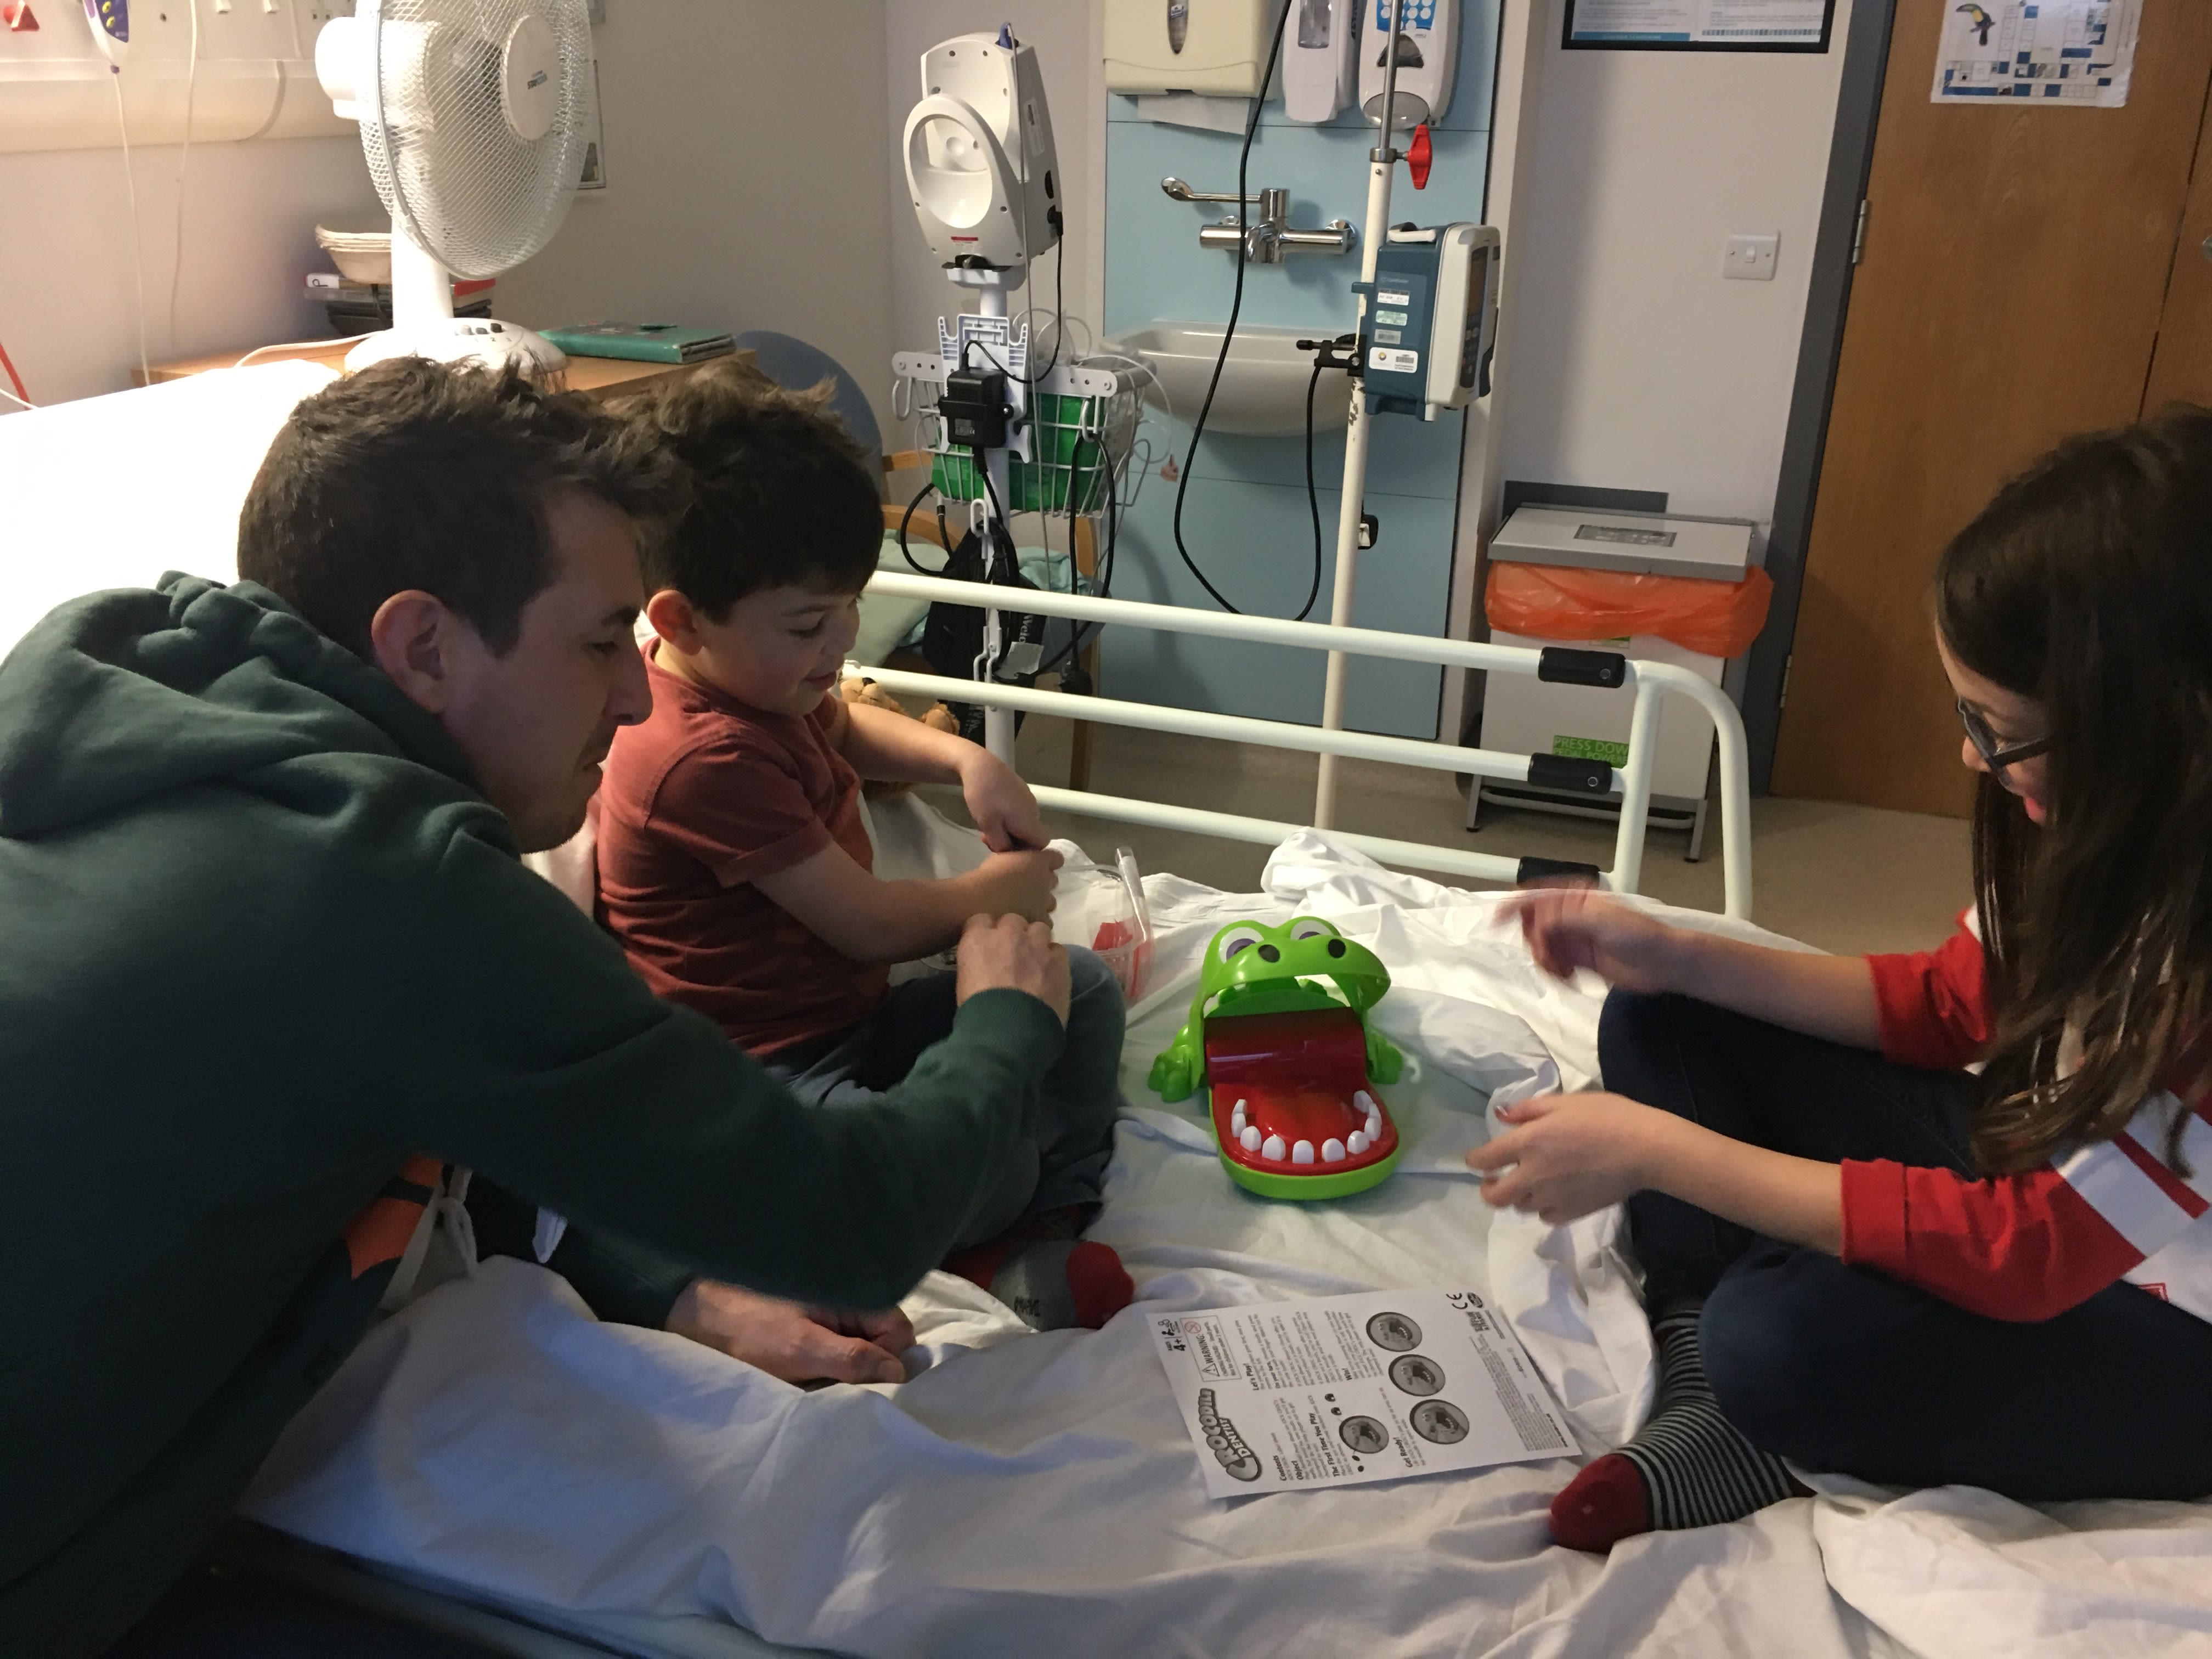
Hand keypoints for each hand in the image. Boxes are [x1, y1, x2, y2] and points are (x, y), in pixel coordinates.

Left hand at [665, 1279, 914, 1384]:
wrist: (693, 1320)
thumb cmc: (747, 1333)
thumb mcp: (801, 1350)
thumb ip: (853, 1358)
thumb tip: (899, 1371)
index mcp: (851, 1297)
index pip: (899, 1331)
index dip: (888, 1361)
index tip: (865, 1386)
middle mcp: (846, 1303)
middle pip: (882, 1341)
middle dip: (868, 1370)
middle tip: (839, 1390)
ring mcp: (828, 1317)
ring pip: (860, 1351)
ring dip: (846, 1373)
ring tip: (818, 1386)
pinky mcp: (810, 1331)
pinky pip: (836, 1354)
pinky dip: (828, 1371)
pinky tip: (808, 1381)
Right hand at [955, 912, 1071, 1024]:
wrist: (1009, 1031)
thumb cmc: (978, 1013)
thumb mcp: (965, 983)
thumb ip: (977, 965)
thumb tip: (987, 968)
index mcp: (977, 939)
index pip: (980, 920)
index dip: (987, 932)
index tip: (989, 946)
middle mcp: (1007, 933)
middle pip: (1012, 921)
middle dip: (1014, 934)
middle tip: (1014, 955)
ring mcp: (1035, 943)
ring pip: (1039, 928)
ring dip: (1036, 942)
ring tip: (1036, 962)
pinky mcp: (1058, 959)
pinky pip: (1058, 949)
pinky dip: (1054, 959)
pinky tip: (1051, 974)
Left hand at [960, 751, 1047, 852]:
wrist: (979, 766)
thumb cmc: (983, 797)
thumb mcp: (988, 827)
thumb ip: (1001, 845)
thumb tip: (1008, 853)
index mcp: (1029, 820)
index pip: (1042, 844)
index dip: (1028, 852)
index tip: (1008, 849)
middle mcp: (1034, 810)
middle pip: (1032, 834)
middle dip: (1014, 841)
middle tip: (990, 839)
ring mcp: (1028, 799)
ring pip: (1024, 824)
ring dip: (1009, 830)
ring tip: (988, 826)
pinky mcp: (1021, 791)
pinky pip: (1019, 812)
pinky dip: (1008, 818)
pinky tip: (992, 813)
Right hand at [973, 846, 1062, 923]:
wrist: (977, 902)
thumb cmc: (984, 877)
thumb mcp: (1000, 858)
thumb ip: (1016, 859)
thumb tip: (1018, 862)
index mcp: (1038, 861)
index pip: (1056, 858)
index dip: (1047, 862)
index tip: (1036, 867)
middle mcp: (1046, 881)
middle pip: (1052, 881)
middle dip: (1042, 884)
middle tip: (1025, 889)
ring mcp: (1044, 902)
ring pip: (1050, 902)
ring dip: (1040, 903)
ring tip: (1023, 908)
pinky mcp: (1039, 920)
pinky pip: (1045, 921)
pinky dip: (1037, 920)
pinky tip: (1024, 921)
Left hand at [1465, 1091, 1674, 1226]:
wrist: (1644, 1148)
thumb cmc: (1606, 1116)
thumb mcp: (1564, 1102)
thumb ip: (1528, 1110)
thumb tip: (1501, 1115)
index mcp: (1528, 1143)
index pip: (1485, 1158)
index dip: (1475, 1160)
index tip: (1477, 1159)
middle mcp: (1533, 1175)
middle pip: (1494, 1196)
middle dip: (1488, 1188)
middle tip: (1492, 1180)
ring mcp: (1552, 1197)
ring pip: (1520, 1206)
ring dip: (1518, 1196)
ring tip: (1528, 1184)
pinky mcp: (1572, 1212)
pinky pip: (1546, 1217)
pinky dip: (1543, 1208)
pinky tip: (1552, 1196)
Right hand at [1504, 889, 1686, 992]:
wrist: (1663, 964)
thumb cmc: (1640, 934)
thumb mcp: (1598, 918)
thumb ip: (1563, 917)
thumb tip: (1537, 921)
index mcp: (1576, 899)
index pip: (1536, 898)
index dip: (1514, 906)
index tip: (1497, 919)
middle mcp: (1572, 917)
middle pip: (1534, 926)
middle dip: (1536, 942)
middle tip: (1548, 955)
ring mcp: (1575, 939)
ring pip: (1542, 948)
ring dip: (1546, 961)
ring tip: (1563, 971)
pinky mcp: (1579, 961)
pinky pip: (1554, 966)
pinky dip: (1555, 973)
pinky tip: (1569, 978)